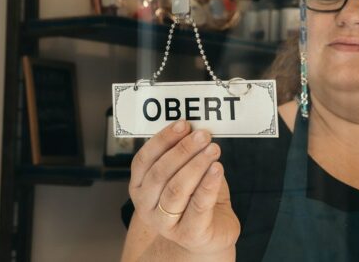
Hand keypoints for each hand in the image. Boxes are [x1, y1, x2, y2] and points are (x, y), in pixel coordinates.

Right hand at [128, 120, 240, 255]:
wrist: (211, 232)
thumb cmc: (196, 197)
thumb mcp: (185, 172)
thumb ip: (184, 154)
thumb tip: (195, 128)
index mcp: (140, 186)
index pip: (144, 159)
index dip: (163, 140)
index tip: (183, 124)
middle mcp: (146, 206)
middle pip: (160, 173)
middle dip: (183, 150)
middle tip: (203, 135)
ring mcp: (165, 223)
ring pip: (177, 189)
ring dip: (196, 165)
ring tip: (213, 149)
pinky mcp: (189, 234)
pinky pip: (198, 206)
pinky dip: (208, 184)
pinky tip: (217, 169)